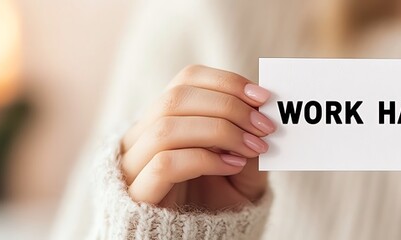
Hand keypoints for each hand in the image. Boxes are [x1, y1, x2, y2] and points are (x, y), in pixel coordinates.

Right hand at [120, 65, 275, 209]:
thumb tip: (263, 111)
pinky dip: (205, 159)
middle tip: (265, 125)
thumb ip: (250, 139)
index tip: (263, 96)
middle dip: (228, 106)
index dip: (226, 82)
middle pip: (176, 98)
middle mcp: (143, 136)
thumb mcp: (244, 166)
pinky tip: (232, 166)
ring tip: (253, 147)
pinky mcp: (138, 193)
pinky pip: (165, 163)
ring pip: (166, 127)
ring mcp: (135, 165)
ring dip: (219, 131)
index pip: (187, 79)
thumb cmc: (220, 200)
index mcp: (166, 119)